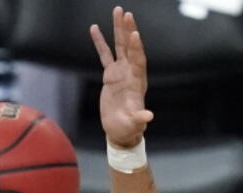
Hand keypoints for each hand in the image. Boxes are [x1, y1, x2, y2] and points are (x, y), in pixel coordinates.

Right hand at [92, 6, 154, 148]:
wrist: (120, 130)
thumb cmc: (129, 128)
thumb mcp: (135, 124)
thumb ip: (140, 118)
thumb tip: (148, 117)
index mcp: (137, 82)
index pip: (138, 61)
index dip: (136, 48)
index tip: (134, 34)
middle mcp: (131, 73)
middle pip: (130, 47)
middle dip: (128, 30)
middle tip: (125, 13)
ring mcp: (121, 72)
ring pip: (119, 46)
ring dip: (118, 29)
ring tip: (117, 11)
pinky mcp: (111, 75)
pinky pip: (105, 54)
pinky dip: (100, 42)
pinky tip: (94, 28)